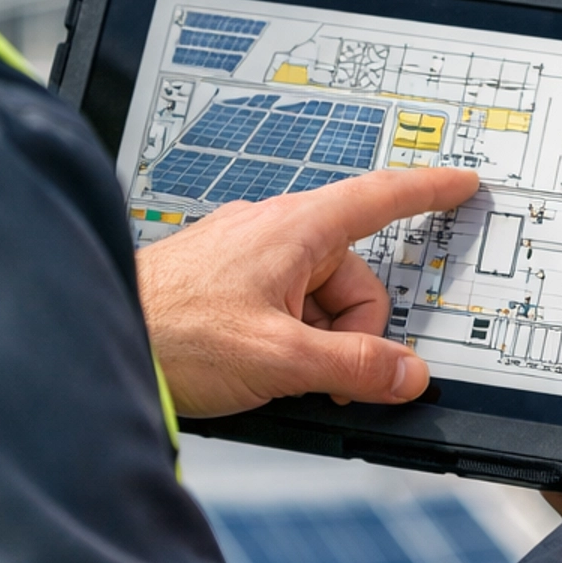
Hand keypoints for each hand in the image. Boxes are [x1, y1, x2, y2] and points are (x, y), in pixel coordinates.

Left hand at [135, 167, 478, 417]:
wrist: (100, 337)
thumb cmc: (171, 333)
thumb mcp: (278, 359)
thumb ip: (352, 367)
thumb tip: (406, 374)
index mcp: (296, 227)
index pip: (381, 197)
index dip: (428, 191)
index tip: (461, 185)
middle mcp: (274, 231)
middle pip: (353, 276)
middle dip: (352, 331)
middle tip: (324, 377)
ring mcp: (248, 257)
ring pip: (318, 300)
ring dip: (315, 343)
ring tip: (276, 377)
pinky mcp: (226, 283)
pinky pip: (283, 308)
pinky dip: (287, 341)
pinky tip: (256, 370)